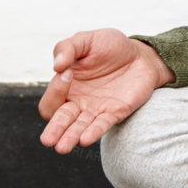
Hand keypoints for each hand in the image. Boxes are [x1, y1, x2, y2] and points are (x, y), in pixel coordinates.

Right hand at [37, 28, 173, 153]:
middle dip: (54, 130)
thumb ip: (67, 48)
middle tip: (48, 140)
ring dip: (70, 137)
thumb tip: (57, 66)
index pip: (52, 99)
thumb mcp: (86, 39)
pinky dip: (94, 132)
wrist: (140, 54)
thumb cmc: (110, 46)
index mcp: (66, 86)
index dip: (55, 89)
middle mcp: (78, 101)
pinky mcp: (115, 113)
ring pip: (78, 129)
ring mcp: (96, 109)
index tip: (67, 73)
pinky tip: (85, 139)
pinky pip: (102, 126)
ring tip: (62, 147)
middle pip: (60, 120)